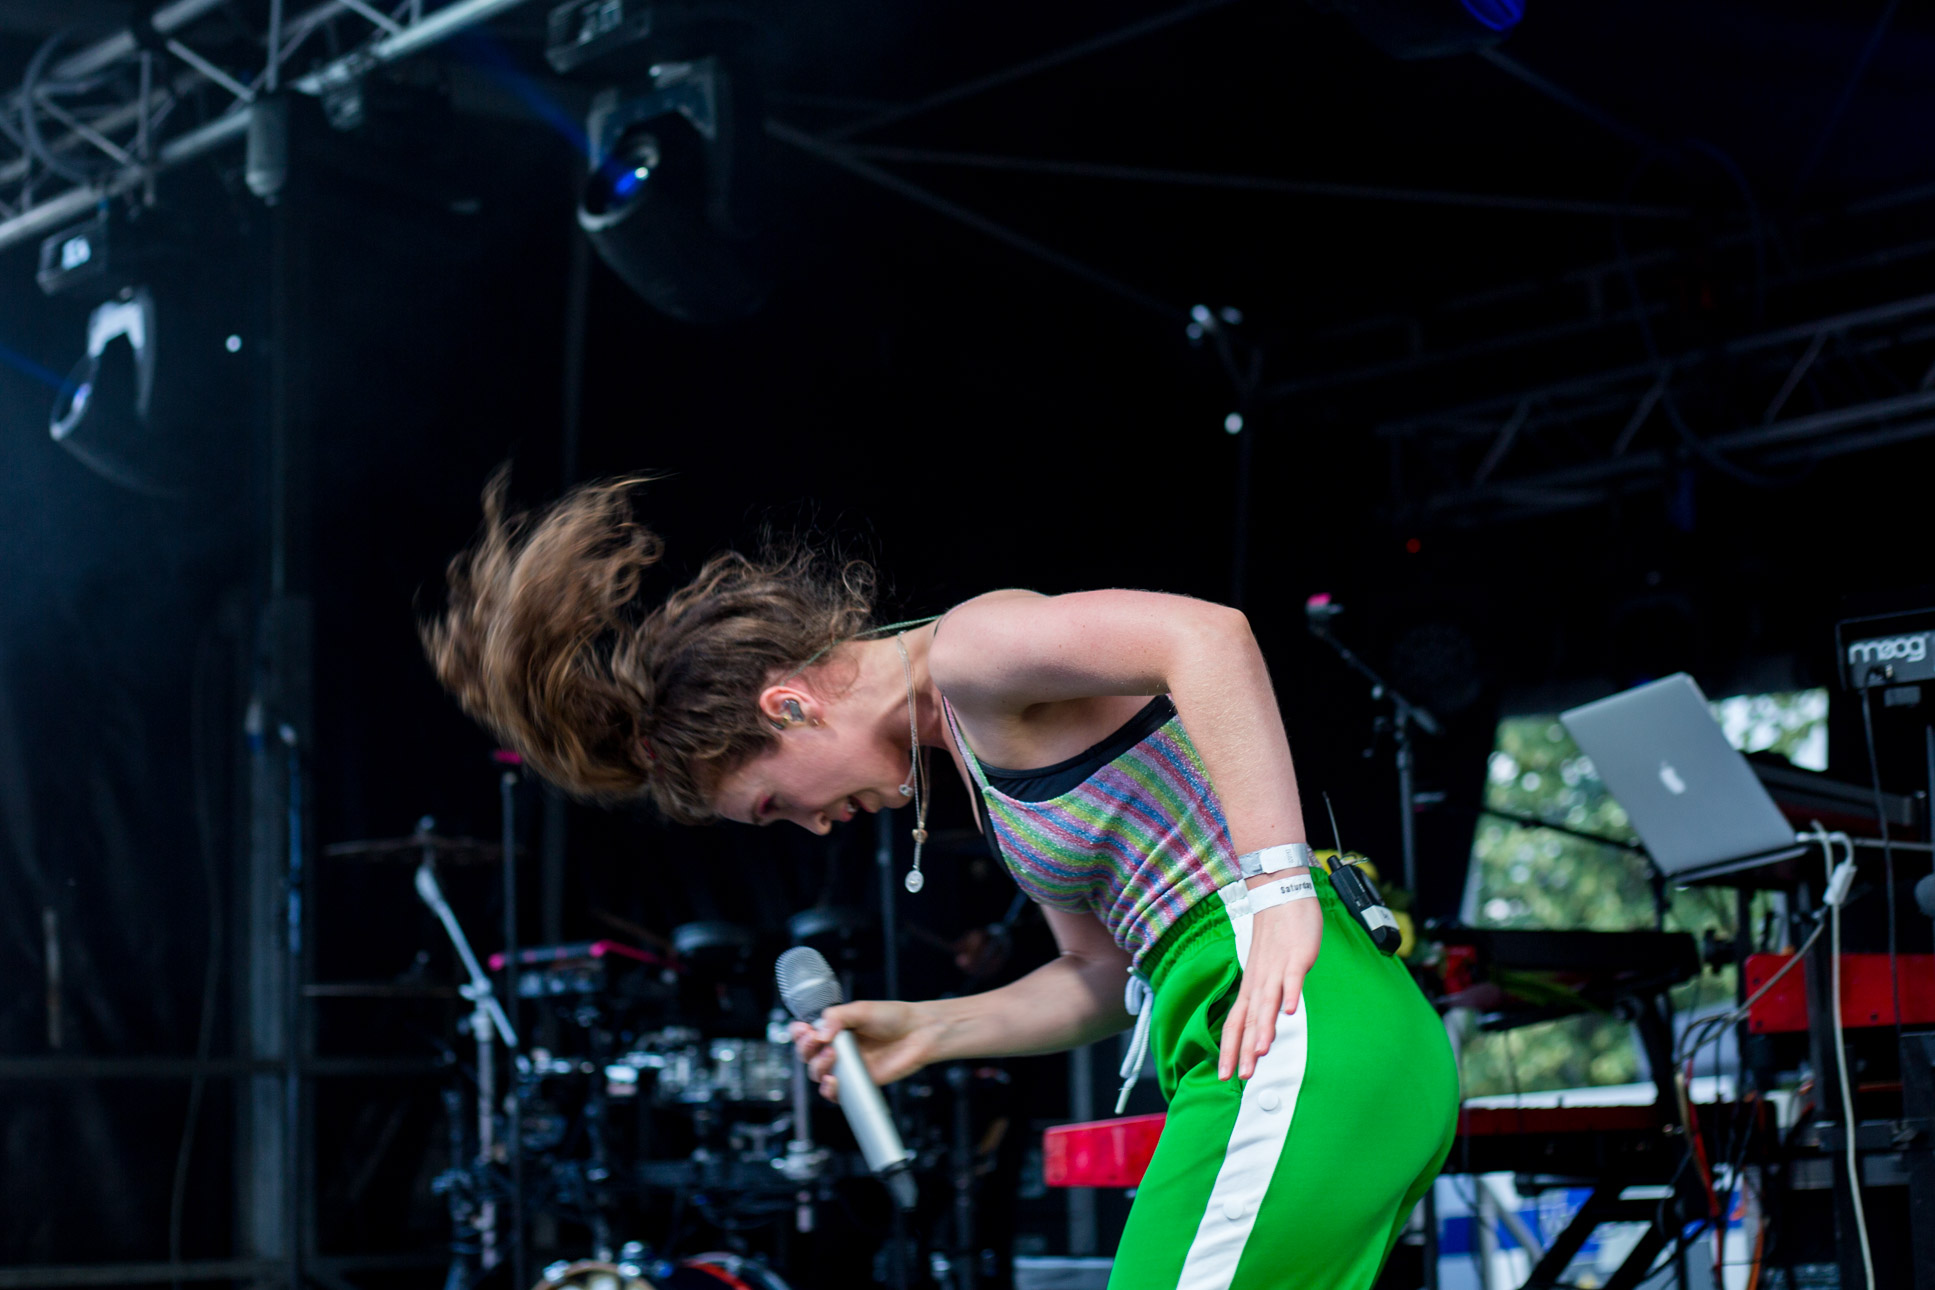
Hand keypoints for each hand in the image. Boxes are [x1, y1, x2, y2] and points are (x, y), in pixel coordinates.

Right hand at [788, 1000, 936, 1101]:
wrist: (918, 1034)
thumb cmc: (892, 1018)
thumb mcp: (861, 1009)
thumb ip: (837, 1018)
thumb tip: (819, 1034)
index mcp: (835, 1028)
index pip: (807, 1033)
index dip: (800, 1034)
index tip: (803, 1030)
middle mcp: (838, 1048)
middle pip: (808, 1056)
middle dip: (805, 1049)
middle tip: (816, 1041)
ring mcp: (847, 1066)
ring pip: (818, 1074)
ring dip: (818, 1067)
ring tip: (833, 1055)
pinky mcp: (857, 1083)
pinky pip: (836, 1094)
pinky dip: (829, 1090)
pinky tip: (833, 1080)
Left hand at [1218, 882, 1322, 1080]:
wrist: (1281, 899)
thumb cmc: (1275, 940)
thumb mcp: (1264, 972)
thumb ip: (1263, 998)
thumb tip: (1261, 1024)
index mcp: (1251, 987)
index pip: (1236, 1024)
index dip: (1230, 1050)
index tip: (1225, 1076)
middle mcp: (1259, 982)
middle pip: (1249, 1020)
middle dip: (1244, 1050)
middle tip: (1242, 1076)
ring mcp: (1276, 970)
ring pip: (1267, 1003)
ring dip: (1264, 1028)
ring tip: (1262, 1051)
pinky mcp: (1295, 958)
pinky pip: (1292, 979)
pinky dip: (1291, 994)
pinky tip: (1292, 1011)